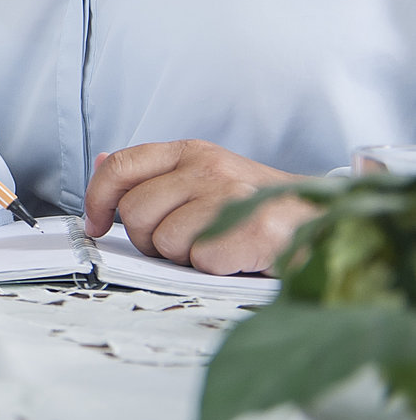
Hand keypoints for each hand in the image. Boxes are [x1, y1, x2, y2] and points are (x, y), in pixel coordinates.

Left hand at [82, 141, 307, 275]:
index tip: (95, 226)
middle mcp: (207, 168)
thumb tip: (101, 163)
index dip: (97, 200)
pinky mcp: (251, 230)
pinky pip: (200, 261)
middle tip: (184, 241)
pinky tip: (235, 256)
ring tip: (214, 245)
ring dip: (184, 256)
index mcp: (190, 152)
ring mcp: (230, 196)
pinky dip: (214, 268)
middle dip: (151, 239)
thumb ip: (154, 173)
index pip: (120, 168)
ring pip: (165, 241)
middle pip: (135, 213)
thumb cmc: (256, 204)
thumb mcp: (204, 176)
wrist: (323, 220)